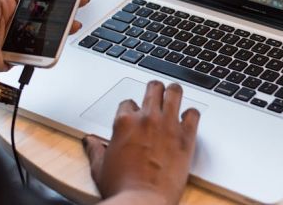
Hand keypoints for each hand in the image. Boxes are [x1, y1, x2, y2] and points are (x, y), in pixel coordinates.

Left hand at [0, 0, 89, 75]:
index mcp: (8, 2)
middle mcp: (15, 19)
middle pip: (46, 12)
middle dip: (64, 7)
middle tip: (80, 1)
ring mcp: (18, 37)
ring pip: (46, 31)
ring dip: (62, 27)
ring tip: (75, 22)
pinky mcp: (19, 53)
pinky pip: (39, 51)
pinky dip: (51, 48)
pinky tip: (61, 40)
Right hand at [84, 81, 200, 204]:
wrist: (142, 202)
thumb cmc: (121, 188)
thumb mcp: (100, 168)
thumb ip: (95, 150)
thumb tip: (89, 141)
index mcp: (124, 123)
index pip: (128, 103)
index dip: (132, 110)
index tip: (135, 117)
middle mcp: (147, 118)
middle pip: (153, 88)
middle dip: (154, 90)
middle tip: (157, 95)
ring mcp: (168, 125)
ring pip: (174, 92)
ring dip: (174, 93)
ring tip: (174, 96)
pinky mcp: (186, 137)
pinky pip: (194, 113)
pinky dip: (191, 114)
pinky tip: (188, 120)